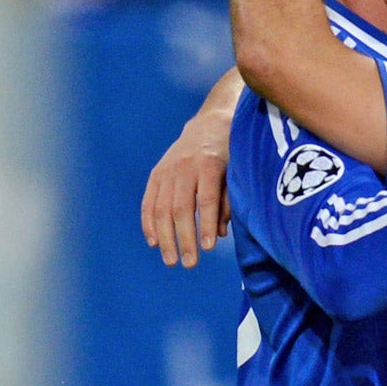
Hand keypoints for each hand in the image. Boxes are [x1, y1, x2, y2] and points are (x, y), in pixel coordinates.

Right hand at [141, 107, 233, 266]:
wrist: (211, 122)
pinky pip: (149, 201)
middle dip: (184, 238)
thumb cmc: (231, 152)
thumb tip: (219, 233)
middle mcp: (185, 166)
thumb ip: (229, 200)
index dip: (206, 224)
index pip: (206, 199)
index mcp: (209, 164)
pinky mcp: (156, 173)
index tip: (208, 248)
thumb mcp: (238, 170)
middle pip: (181, 208)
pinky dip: (149, 223)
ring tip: (171, 260)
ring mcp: (168, 169)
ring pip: (162, 208)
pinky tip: (154, 242)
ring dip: (166, 237)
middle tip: (189, 263)